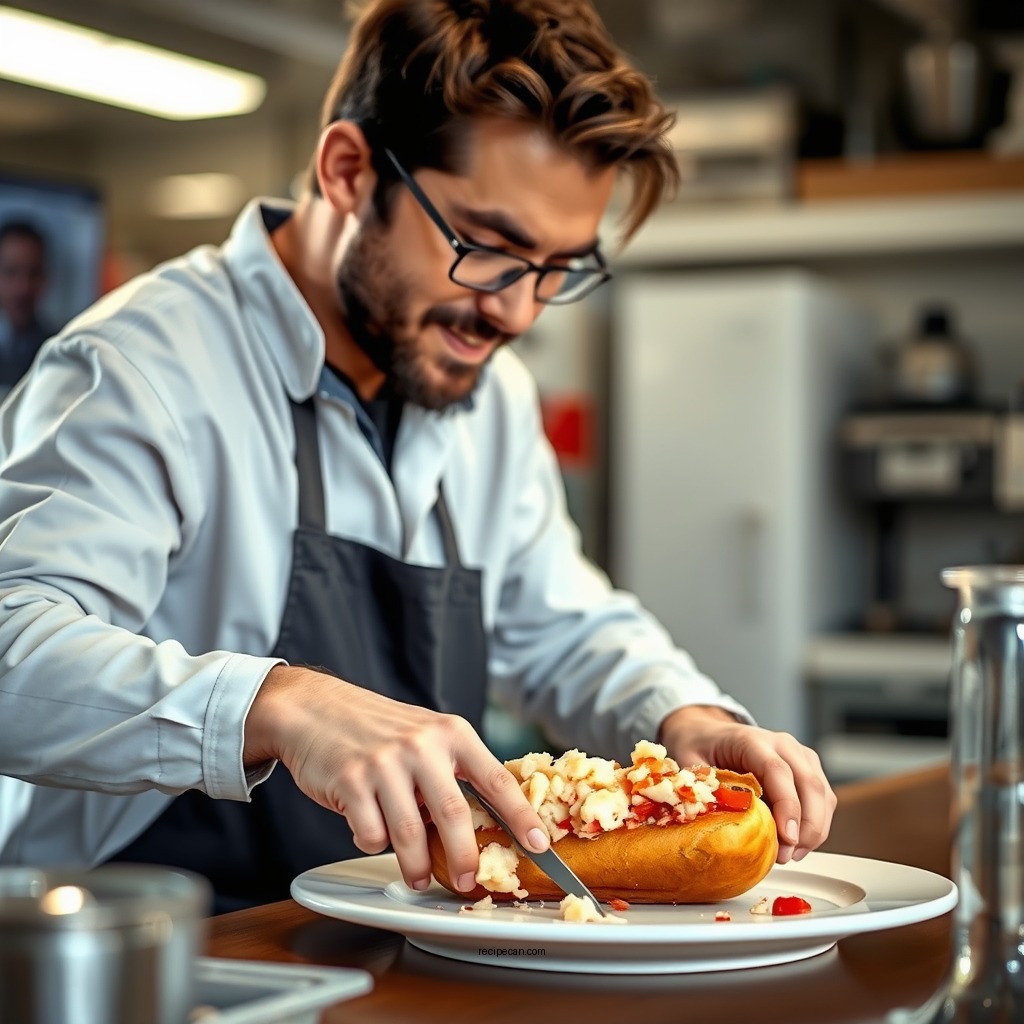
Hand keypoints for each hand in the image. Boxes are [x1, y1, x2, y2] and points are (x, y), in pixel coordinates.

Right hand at [244, 665, 549, 890]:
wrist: (315, 708)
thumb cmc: (376, 727)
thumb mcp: (425, 734)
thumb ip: (452, 769)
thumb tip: (486, 821)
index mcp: (451, 733)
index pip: (497, 779)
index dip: (521, 817)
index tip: (540, 845)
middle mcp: (422, 745)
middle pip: (455, 815)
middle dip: (465, 858)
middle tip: (467, 882)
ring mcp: (385, 763)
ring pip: (411, 834)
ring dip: (416, 866)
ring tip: (417, 877)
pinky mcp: (351, 781)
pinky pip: (371, 833)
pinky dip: (373, 842)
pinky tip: (369, 827)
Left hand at [658, 705, 836, 864]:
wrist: (708, 730)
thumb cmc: (700, 747)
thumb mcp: (690, 764)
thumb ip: (702, 790)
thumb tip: (714, 826)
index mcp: (751, 740)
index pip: (778, 772)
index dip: (787, 806)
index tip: (787, 837)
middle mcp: (782, 744)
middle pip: (810, 785)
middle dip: (807, 826)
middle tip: (788, 856)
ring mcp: (799, 755)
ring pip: (823, 794)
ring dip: (814, 829)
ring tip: (791, 854)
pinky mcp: (808, 769)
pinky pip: (823, 799)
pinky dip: (816, 824)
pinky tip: (797, 843)